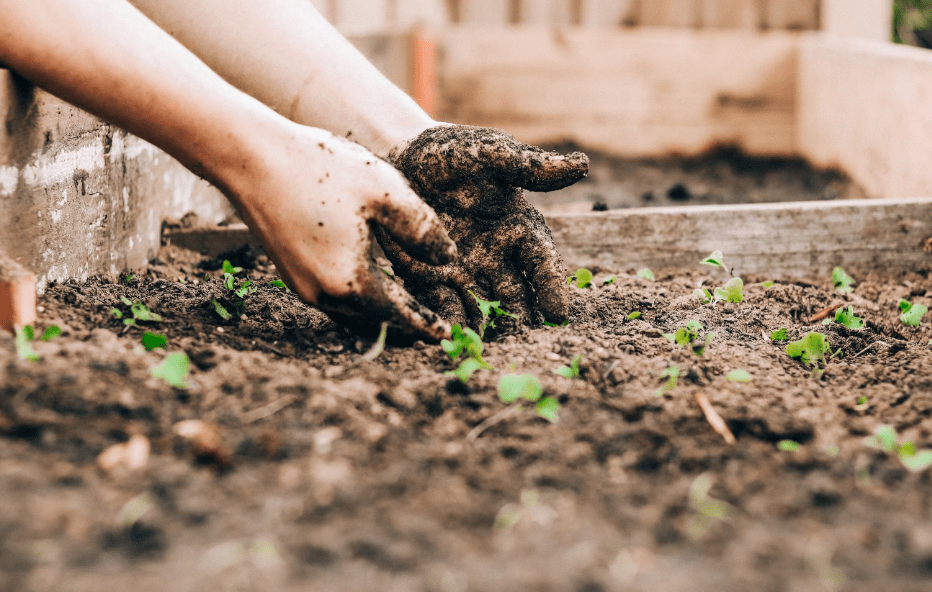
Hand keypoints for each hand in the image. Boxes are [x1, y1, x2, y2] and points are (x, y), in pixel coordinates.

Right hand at [229, 124, 455, 340]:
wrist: (251, 158)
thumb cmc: (320, 169)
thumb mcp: (385, 191)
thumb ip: (422, 229)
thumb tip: (448, 258)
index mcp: (351, 281)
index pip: (399, 315)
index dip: (425, 325)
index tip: (446, 335)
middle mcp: (323, 294)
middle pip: (374, 321)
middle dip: (404, 324)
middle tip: (431, 326)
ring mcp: (302, 286)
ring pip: (352, 312)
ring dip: (380, 313)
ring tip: (406, 308)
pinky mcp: (290, 272)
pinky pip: (333, 297)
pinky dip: (358, 298)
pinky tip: (371, 282)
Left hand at [376, 125, 588, 327]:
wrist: (401, 157)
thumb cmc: (453, 153)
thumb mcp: (490, 154)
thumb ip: (529, 166)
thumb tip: (582, 165)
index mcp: (519, 228)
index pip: (541, 262)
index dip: (551, 286)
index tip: (559, 313)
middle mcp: (497, 256)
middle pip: (516, 295)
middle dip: (522, 319)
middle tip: (526, 343)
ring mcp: (465, 271)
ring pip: (483, 307)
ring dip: (488, 328)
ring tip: (491, 349)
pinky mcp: (431, 279)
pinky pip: (443, 305)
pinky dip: (449, 322)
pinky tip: (451, 339)